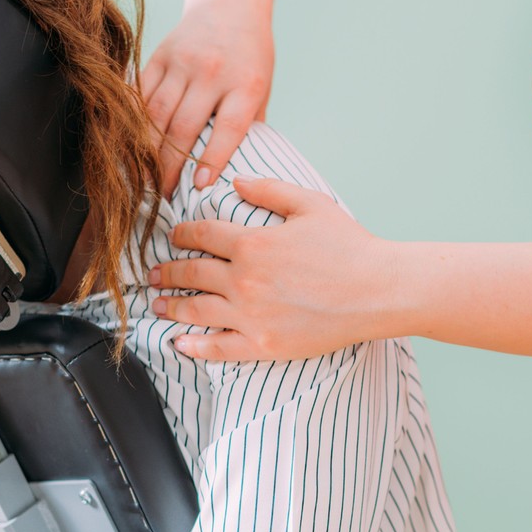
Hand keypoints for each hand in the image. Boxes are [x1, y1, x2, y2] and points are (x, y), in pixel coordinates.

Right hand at [139, 0, 272, 189]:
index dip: (212, 160)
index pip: (228, 129)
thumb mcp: (262, 88)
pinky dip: (133, 121)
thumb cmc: (250, 57)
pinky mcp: (160, 55)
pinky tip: (129, 144)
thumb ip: (249, 125)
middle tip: (163, 195)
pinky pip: (141, 93)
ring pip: (157, 113)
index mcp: (246, 83)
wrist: (229, 3)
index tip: (198, 187)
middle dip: (171, 166)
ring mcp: (183, 62)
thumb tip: (236, 173)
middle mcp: (213, 72)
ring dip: (147, 150)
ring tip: (143, 177)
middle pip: (185, 127)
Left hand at [146, 176, 399, 360]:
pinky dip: (194, 347)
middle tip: (152, 273)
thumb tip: (234, 182)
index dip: (182, 233)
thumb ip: (269, 190)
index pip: (202, 235)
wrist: (379, 291)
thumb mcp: (310, 204)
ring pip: (196, 310)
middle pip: (191, 273)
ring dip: (171, 306)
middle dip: (166, 271)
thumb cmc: (350, 247)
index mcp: (252, 243)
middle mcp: (244, 280)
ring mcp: (251, 316)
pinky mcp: (263, 346)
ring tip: (157, 304)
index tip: (174, 236)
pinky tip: (179, 344)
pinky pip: (218, 349)